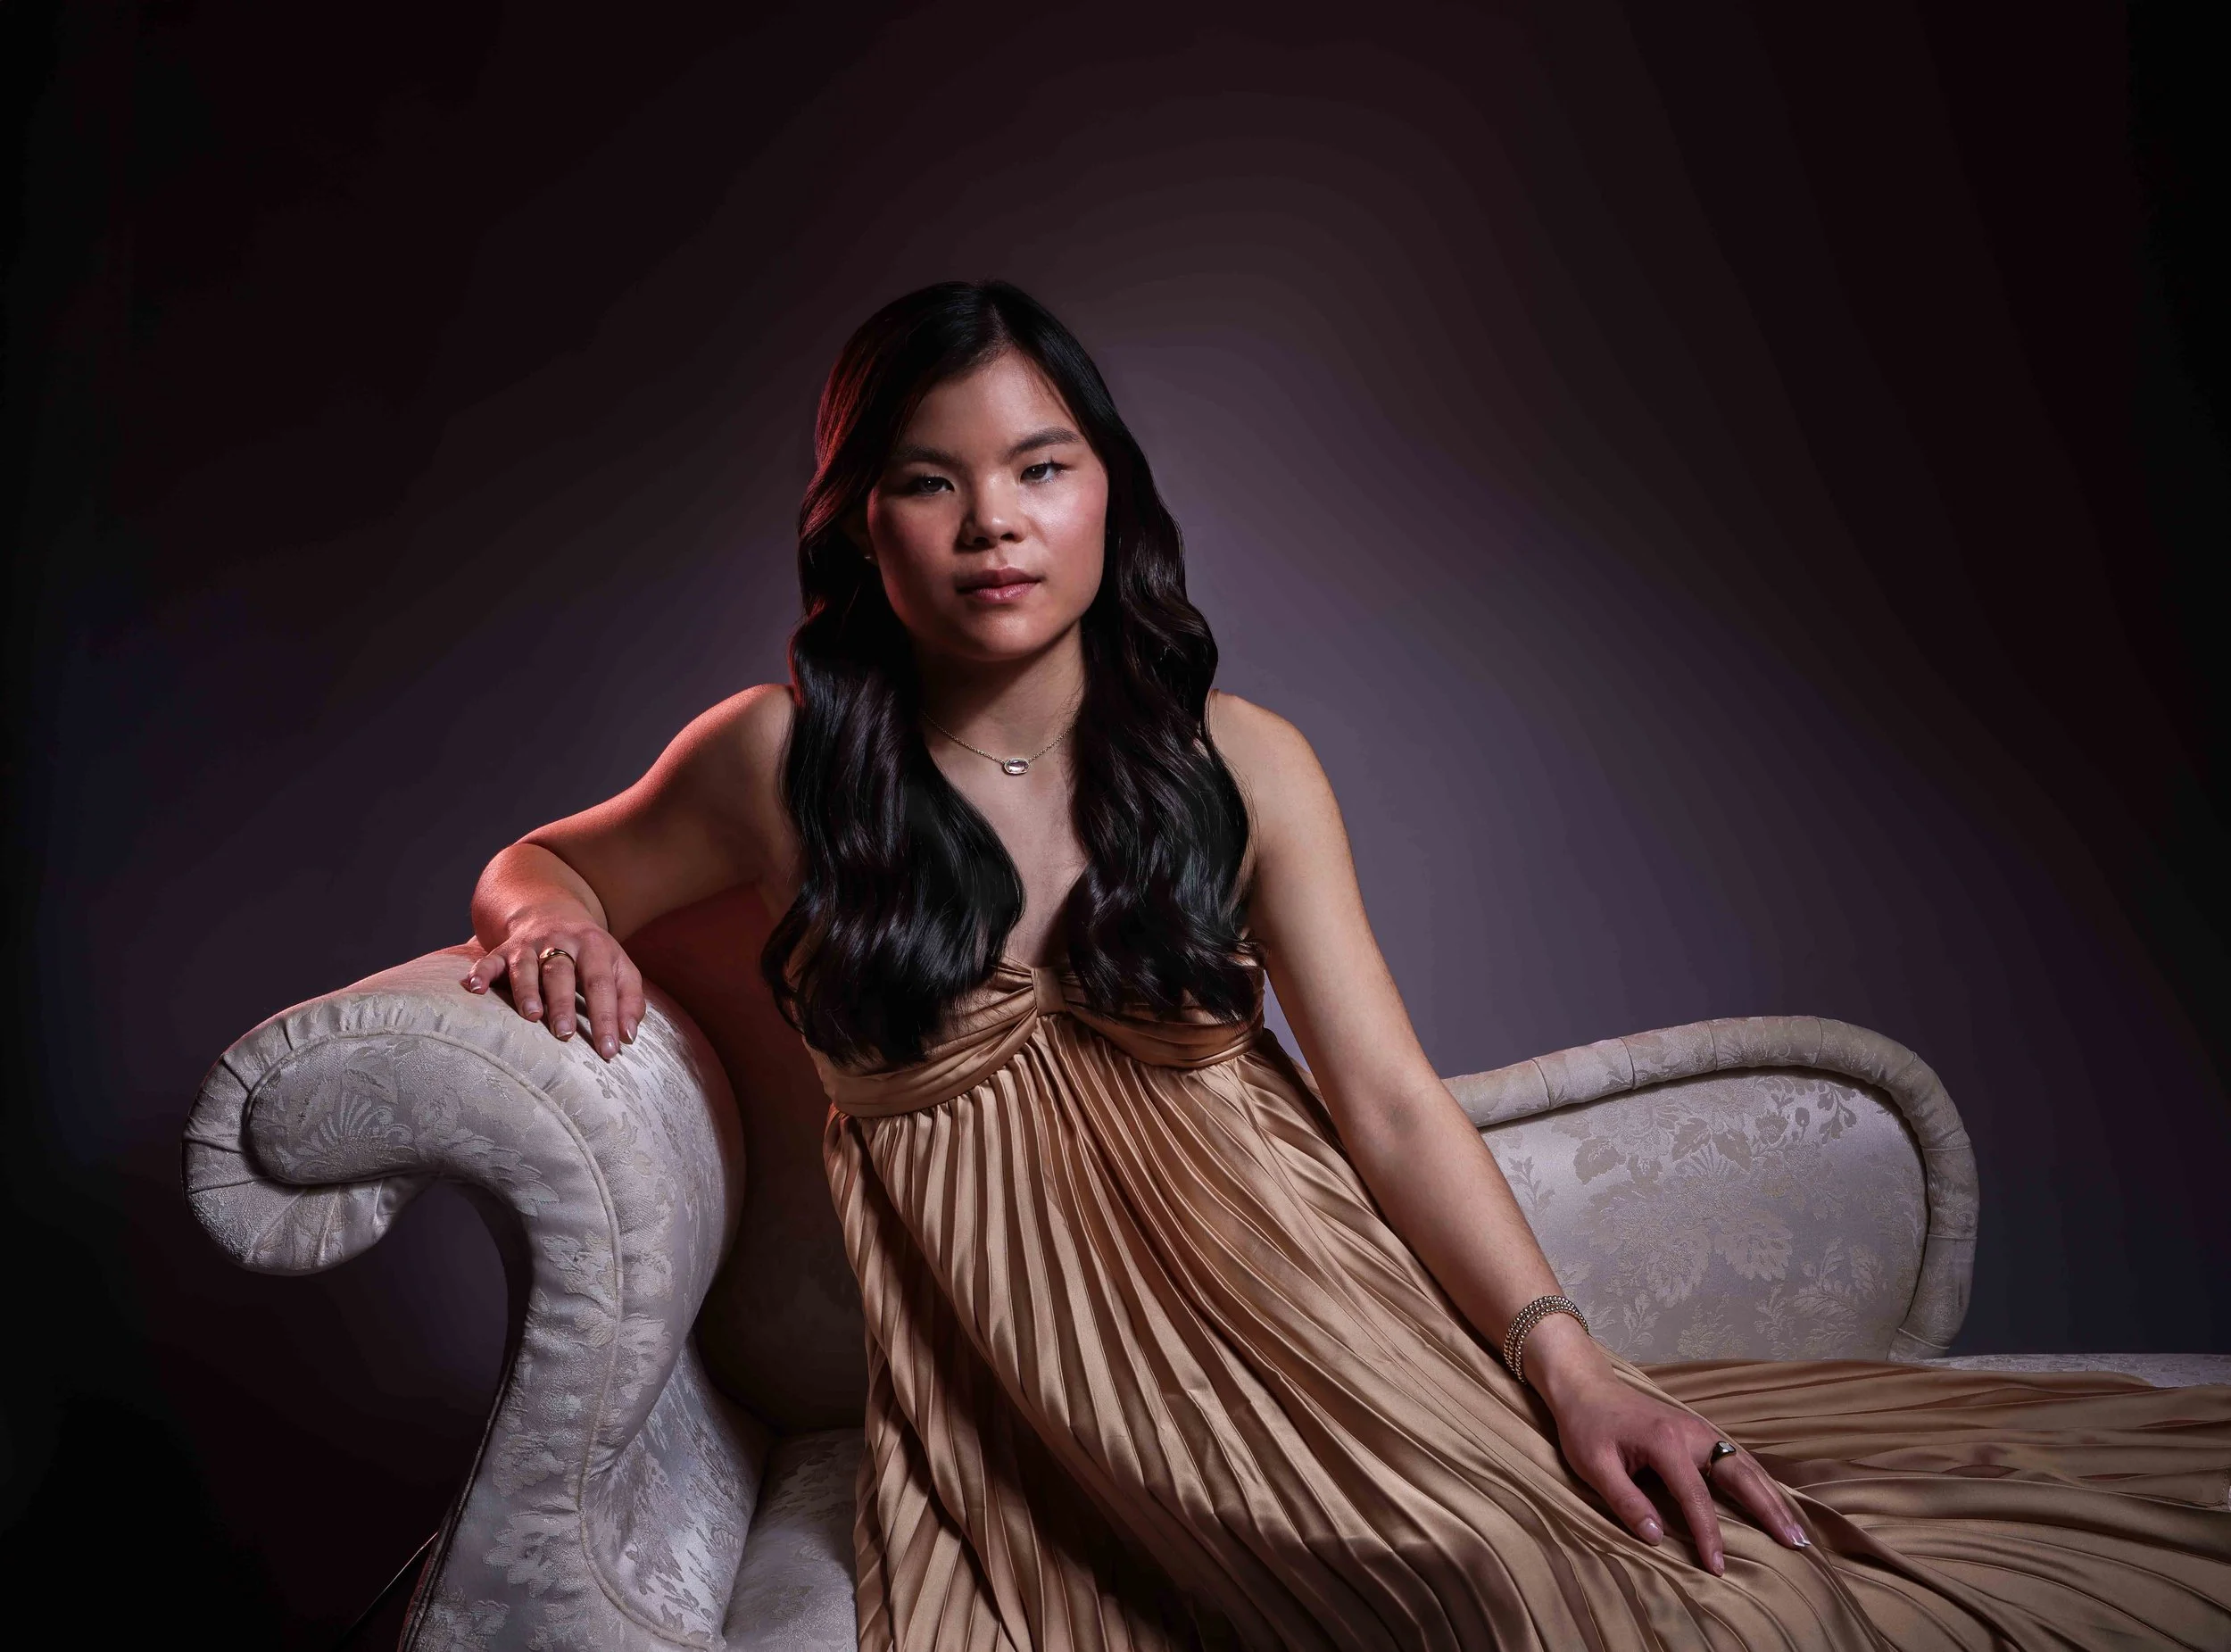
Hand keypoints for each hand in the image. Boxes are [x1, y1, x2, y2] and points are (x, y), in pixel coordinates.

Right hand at [461, 910, 645, 1061]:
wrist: (552, 912)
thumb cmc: (592, 954)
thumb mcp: (620, 968)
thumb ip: (630, 1000)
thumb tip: (628, 1037)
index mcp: (595, 946)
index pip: (601, 984)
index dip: (606, 1017)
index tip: (609, 1051)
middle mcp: (561, 942)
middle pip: (561, 972)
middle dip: (563, 1004)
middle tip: (564, 1034)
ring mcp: (530, 945)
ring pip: (526, 967)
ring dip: (527, 991)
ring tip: (531, 1016)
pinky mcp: (504, 949)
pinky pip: (489, 960)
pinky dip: (480, 973)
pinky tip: (473, 989)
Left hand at [1525, 1318, 1809, 1572]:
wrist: (1585, 1386)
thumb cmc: (1586, 1426)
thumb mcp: (1594, 1466)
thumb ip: (1625, 1501)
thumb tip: (1657, 1538)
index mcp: (1665, 1442)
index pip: (1696, 1497)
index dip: (1708, 1535)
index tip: (1718, 1566)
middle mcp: (1691, 1433)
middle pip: (1740, 1473)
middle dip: (1769, 1508)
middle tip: (1794, 1542)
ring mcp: (1698, 1429)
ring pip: (1744, 1463)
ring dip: (1771, 1494)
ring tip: (1794, 1527)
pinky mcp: (1698, 1431)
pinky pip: (1736, 1457)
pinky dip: (1759, 1479)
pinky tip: (1771, 1498)